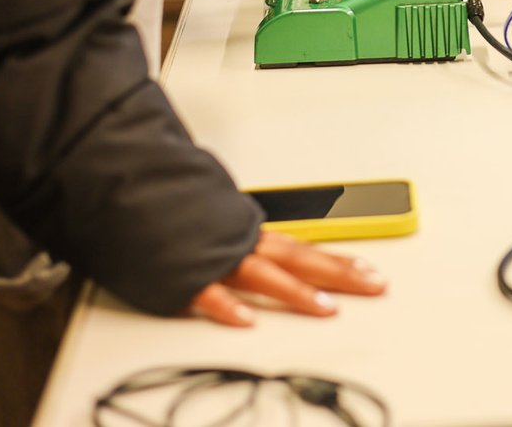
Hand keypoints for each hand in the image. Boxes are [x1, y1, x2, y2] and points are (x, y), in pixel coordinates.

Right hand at [189, 230, 386, 325]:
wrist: (139, 190)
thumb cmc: (181, 214)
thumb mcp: (224, 223)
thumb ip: (252, 241)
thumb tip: (281, 256)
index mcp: (255, 235)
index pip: (307, 250)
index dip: (341, 261)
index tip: (372, 272)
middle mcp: (244, 244)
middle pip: (300, 259)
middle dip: (338, 274)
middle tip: (373, 286)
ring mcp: (217, 259)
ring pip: (263, 275)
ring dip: (295, 292)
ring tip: (325, 307)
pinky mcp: (184, 274)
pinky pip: (207, 292)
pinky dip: (226, 306)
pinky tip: (248, 321)